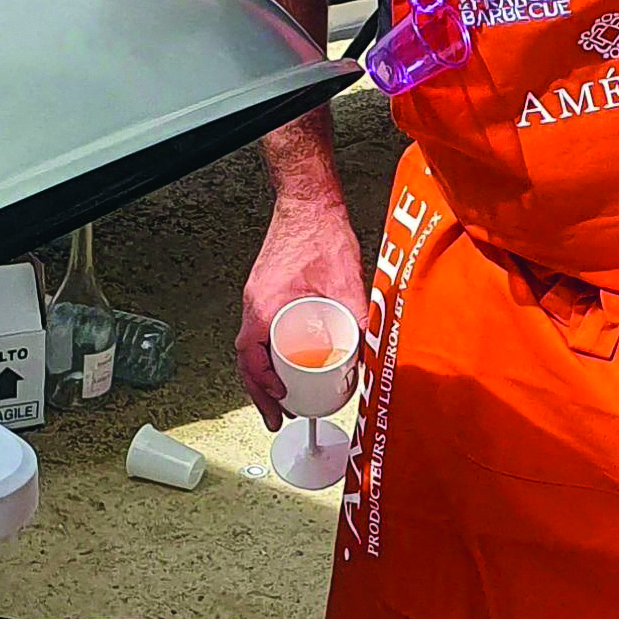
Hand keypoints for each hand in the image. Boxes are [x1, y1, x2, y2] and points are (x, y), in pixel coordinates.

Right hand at [236, 202, 367, 429]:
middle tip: (276, 416)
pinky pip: (260, 331)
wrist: (309, 202)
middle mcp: (255, 303)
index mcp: (265, 305)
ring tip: (279, 398)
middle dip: (259, 392)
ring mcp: (258, 297)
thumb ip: (359, 318)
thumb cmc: (320, 232)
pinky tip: (283, 363)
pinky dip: (267, 353)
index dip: (262, 384)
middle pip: (246, 359)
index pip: (251, 356)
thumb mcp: (347, 282)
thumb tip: (372, 350)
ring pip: (251, 346)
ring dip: (262, 375)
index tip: (279, 400)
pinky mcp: (266, 291)